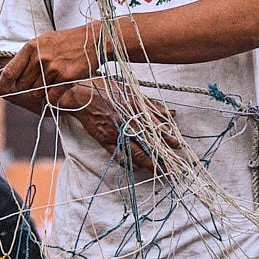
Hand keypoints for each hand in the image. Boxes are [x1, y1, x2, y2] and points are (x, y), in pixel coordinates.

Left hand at [0, 27, 99, 98]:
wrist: (93, 40)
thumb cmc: (67, 42)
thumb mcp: (43, 42)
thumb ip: (28, 57)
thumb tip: (12, 76)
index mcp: (30, 48)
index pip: (9, 71)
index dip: (2, 84)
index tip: (0, 91)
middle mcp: (39, 58)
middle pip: (23, 85)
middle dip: (29, 87)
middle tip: (41, 81)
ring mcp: (52, 69)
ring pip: (37, 92)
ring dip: (44, 90)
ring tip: (56, 78)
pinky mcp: (65, 78)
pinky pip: (51, 96)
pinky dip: (54, 96)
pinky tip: (61, 86)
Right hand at [60, 79, 181, 174]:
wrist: (80, 94)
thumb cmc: (106, 88)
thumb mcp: (131, 91)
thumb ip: (151, 104)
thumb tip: (171, 113)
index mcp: (134, 108)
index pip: (155, 127)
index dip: (167, 137)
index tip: (178, 145)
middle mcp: (126, 122)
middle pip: (148, 142)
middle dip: (161, 154)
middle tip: (173, 163)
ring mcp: (115, 133)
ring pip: (134, 151)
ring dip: (148, 162)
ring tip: (159, 169)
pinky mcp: (104, 140)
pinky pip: (118, 155)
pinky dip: (128, 163)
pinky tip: (138, 168)